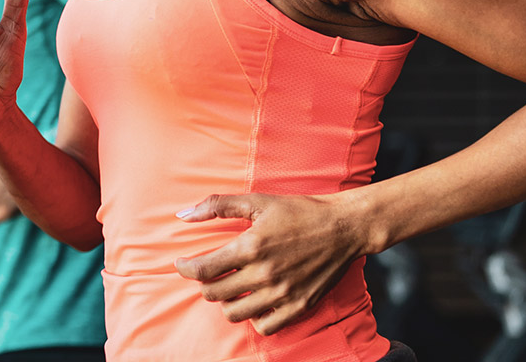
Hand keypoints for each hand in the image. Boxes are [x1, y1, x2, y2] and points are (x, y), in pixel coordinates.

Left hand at [172, 192, 370, 334]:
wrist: (343, 228)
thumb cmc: (299, 211)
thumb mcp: (257, 201)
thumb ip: (217, 205)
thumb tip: (183, 214)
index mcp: (251, 246)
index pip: (203, 270)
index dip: (185, 269)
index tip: (182, 264)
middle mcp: (264, 274)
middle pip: (214, 294)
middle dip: (204, 284)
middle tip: (208, 274)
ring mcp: (282, 293)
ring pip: (234, 313)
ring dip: (225, 302)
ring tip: (230, 288)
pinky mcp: (299, 306)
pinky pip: (264, 326)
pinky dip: (253, 317)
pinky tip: (254, 301)